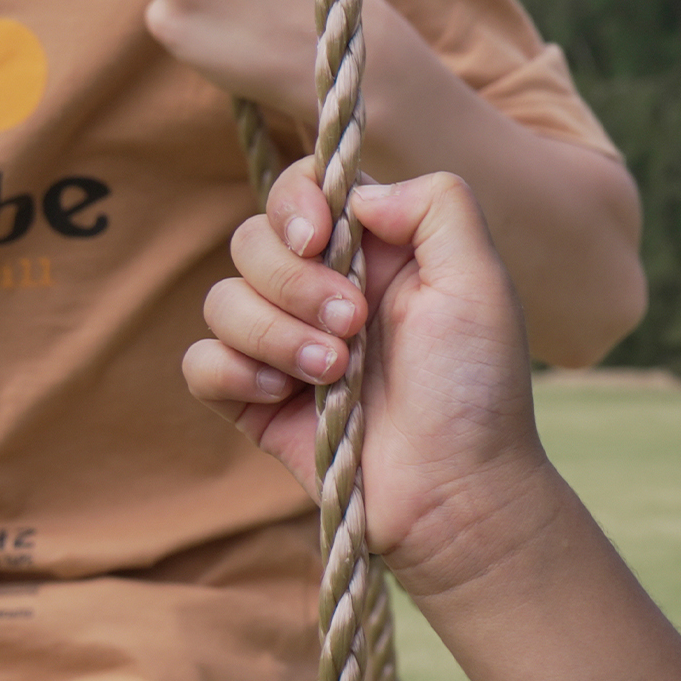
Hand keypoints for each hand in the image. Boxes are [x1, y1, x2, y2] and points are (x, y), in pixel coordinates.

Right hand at [184, 162, 553, 592]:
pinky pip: (201, 362)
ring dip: (275, 332)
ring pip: (221, 300)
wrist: (456, 489)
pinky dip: (235, 372)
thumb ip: (436, 206)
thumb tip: (358, 194)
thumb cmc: (477, 389)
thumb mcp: (480, 282)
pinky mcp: (255, 400)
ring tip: (336, 371)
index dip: (296, 201)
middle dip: (293, 280)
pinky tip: (287, 396)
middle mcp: (324, 289)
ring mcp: (285, 344)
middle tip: (354, 325)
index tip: (318, 236)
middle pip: (251, 239)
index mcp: (375, 252)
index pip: (303, 191)